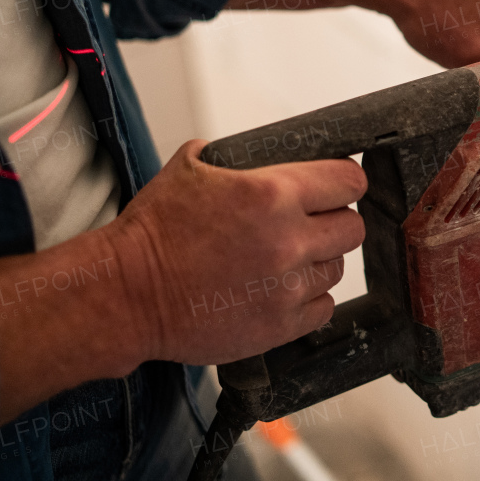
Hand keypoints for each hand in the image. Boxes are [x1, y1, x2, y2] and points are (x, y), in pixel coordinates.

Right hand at [107, 139, 366, 364]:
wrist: (127, 294)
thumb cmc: (153, 233)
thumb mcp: (191, 167)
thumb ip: (236, 157)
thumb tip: (261, 154)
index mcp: (272, 193)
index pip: (348, 181)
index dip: (344, 182)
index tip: (337, 186)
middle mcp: (288, 240)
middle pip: (352, 227)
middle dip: (334, 221)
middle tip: (311, 224)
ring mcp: (287, 287)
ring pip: (336, 268)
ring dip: (318, 261)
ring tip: (284, 260)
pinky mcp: (280, 326)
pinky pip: (323, 308)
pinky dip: (307, 299)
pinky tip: (280, 290)